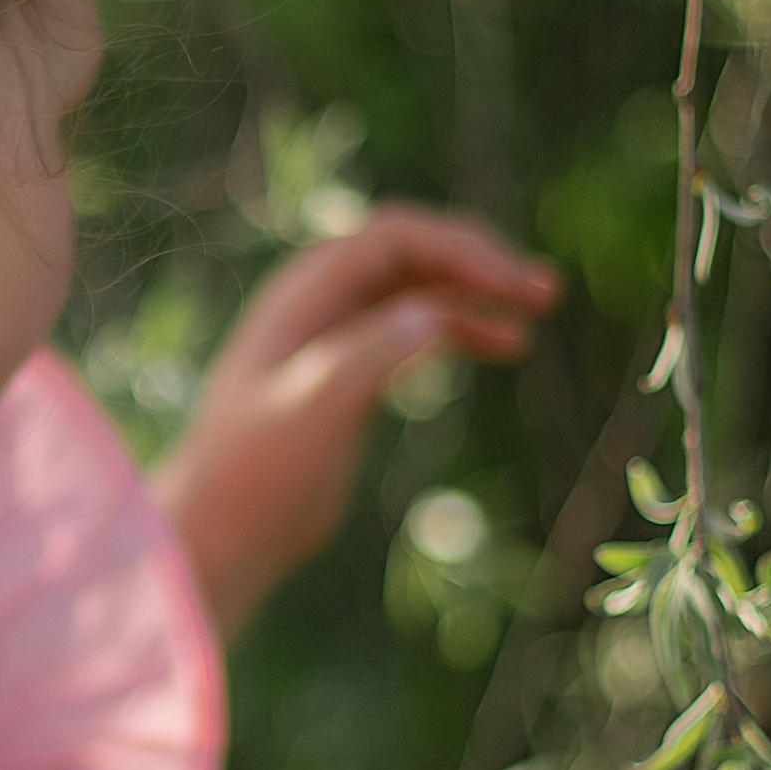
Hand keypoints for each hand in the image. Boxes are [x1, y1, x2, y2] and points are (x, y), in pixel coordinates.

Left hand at [151, 203, 560, 641]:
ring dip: (480, 293)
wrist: (225, 532)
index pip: (395, 238)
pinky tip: (507, 346)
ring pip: (422, 290)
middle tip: (545, 291)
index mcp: (305, 293)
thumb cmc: (255, 472)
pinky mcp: (353, 374)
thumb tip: (433, 311)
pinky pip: (417, 330)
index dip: (459, 249)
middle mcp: (323, 301)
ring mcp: (339, 335)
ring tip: (540, 310)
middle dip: (479, 262)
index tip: (512, 285)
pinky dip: (462, 330)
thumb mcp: (314, 411)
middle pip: (415, 253)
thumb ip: (368, 357)